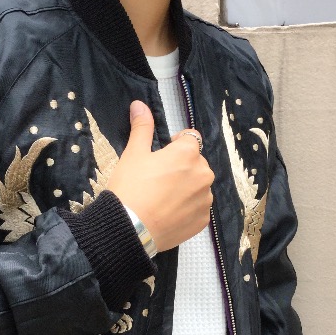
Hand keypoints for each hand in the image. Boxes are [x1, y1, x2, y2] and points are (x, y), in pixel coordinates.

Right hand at [107, 100, 213, 251]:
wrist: (129, 230)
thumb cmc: (130, 188)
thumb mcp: (133, 155)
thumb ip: (142, 128)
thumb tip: (139, 104)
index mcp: (188, 153)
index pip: (190, 138)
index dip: (175, 144)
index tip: (161, 155)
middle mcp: (203, 174)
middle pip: (196, 163)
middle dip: (182, 167)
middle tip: (158, 180)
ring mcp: (205, 199)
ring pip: (198, 186)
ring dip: (186, 188)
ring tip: (162, 199)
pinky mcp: (203, 220)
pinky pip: (198, 208)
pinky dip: (186, 209)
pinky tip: (167, 213)